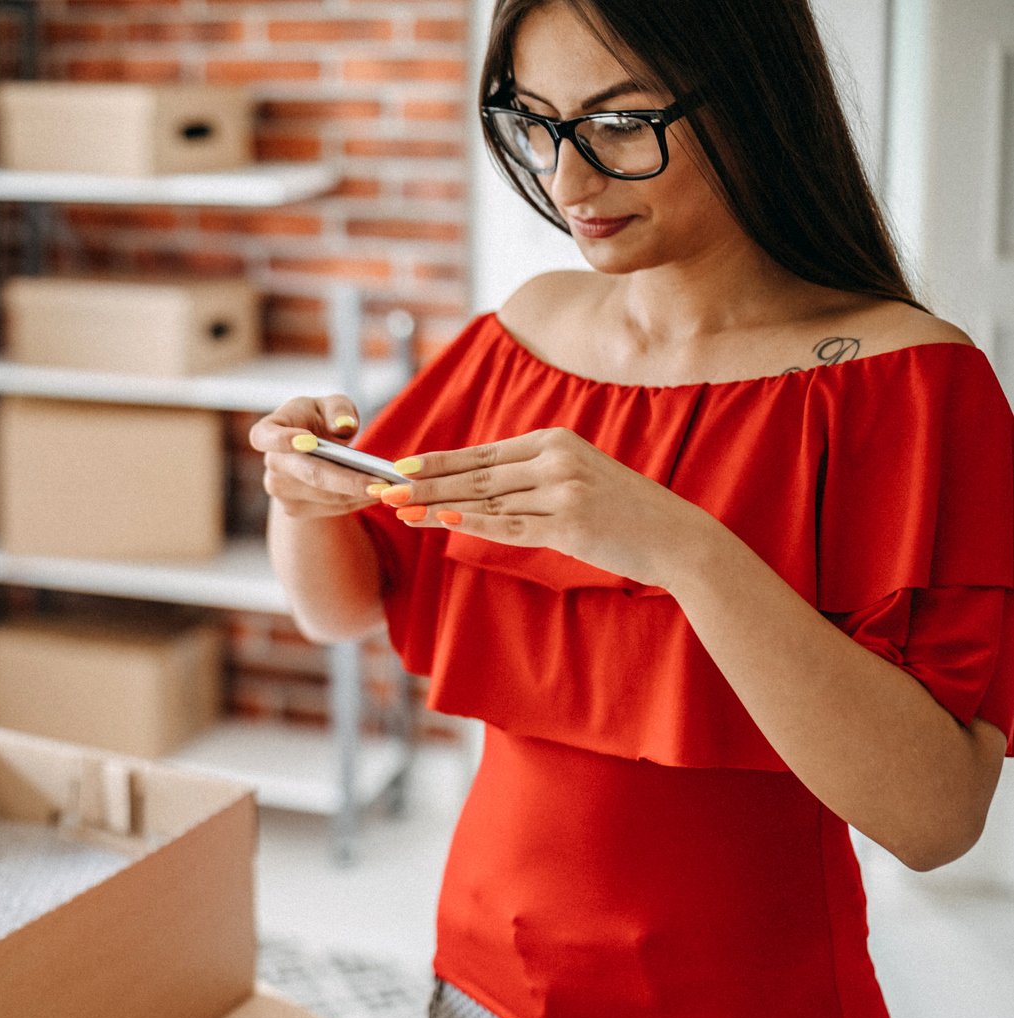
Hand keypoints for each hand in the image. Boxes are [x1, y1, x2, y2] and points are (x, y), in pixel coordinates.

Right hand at [249, 394, 386, 519]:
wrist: (310, 450)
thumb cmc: (318, 420)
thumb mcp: (329, 404)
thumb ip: (338, 409)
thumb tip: (343, 426)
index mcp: (267, 431)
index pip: (265, 437)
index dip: (283, 441)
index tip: (309, 442)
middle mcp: (271, 464)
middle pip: (310, 474)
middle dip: (348, 481)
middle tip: (381, 484)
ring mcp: (280, 491)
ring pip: (326, 496)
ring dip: (359, 494)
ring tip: (390, 488)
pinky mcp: (295, 510)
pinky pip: (332, 508)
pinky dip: (357, 502)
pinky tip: (378, 493)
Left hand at [383, 427, 717, 587]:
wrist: (677, 537)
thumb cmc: (621, 510)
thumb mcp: (577, 474)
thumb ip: (531, 472)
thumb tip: (475, 482)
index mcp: (555, 440)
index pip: (482, 451)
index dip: (436, 461)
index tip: (399, 467)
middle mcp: (556, 458)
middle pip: (474, 473)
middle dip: (423, 483)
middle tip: (381, 489)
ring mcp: (562, 490)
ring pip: (484, 499)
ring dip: (435, 506)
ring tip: (398, 511)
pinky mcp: (569, 524)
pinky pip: (508, 527)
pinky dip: (472, 524)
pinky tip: (440, 522)